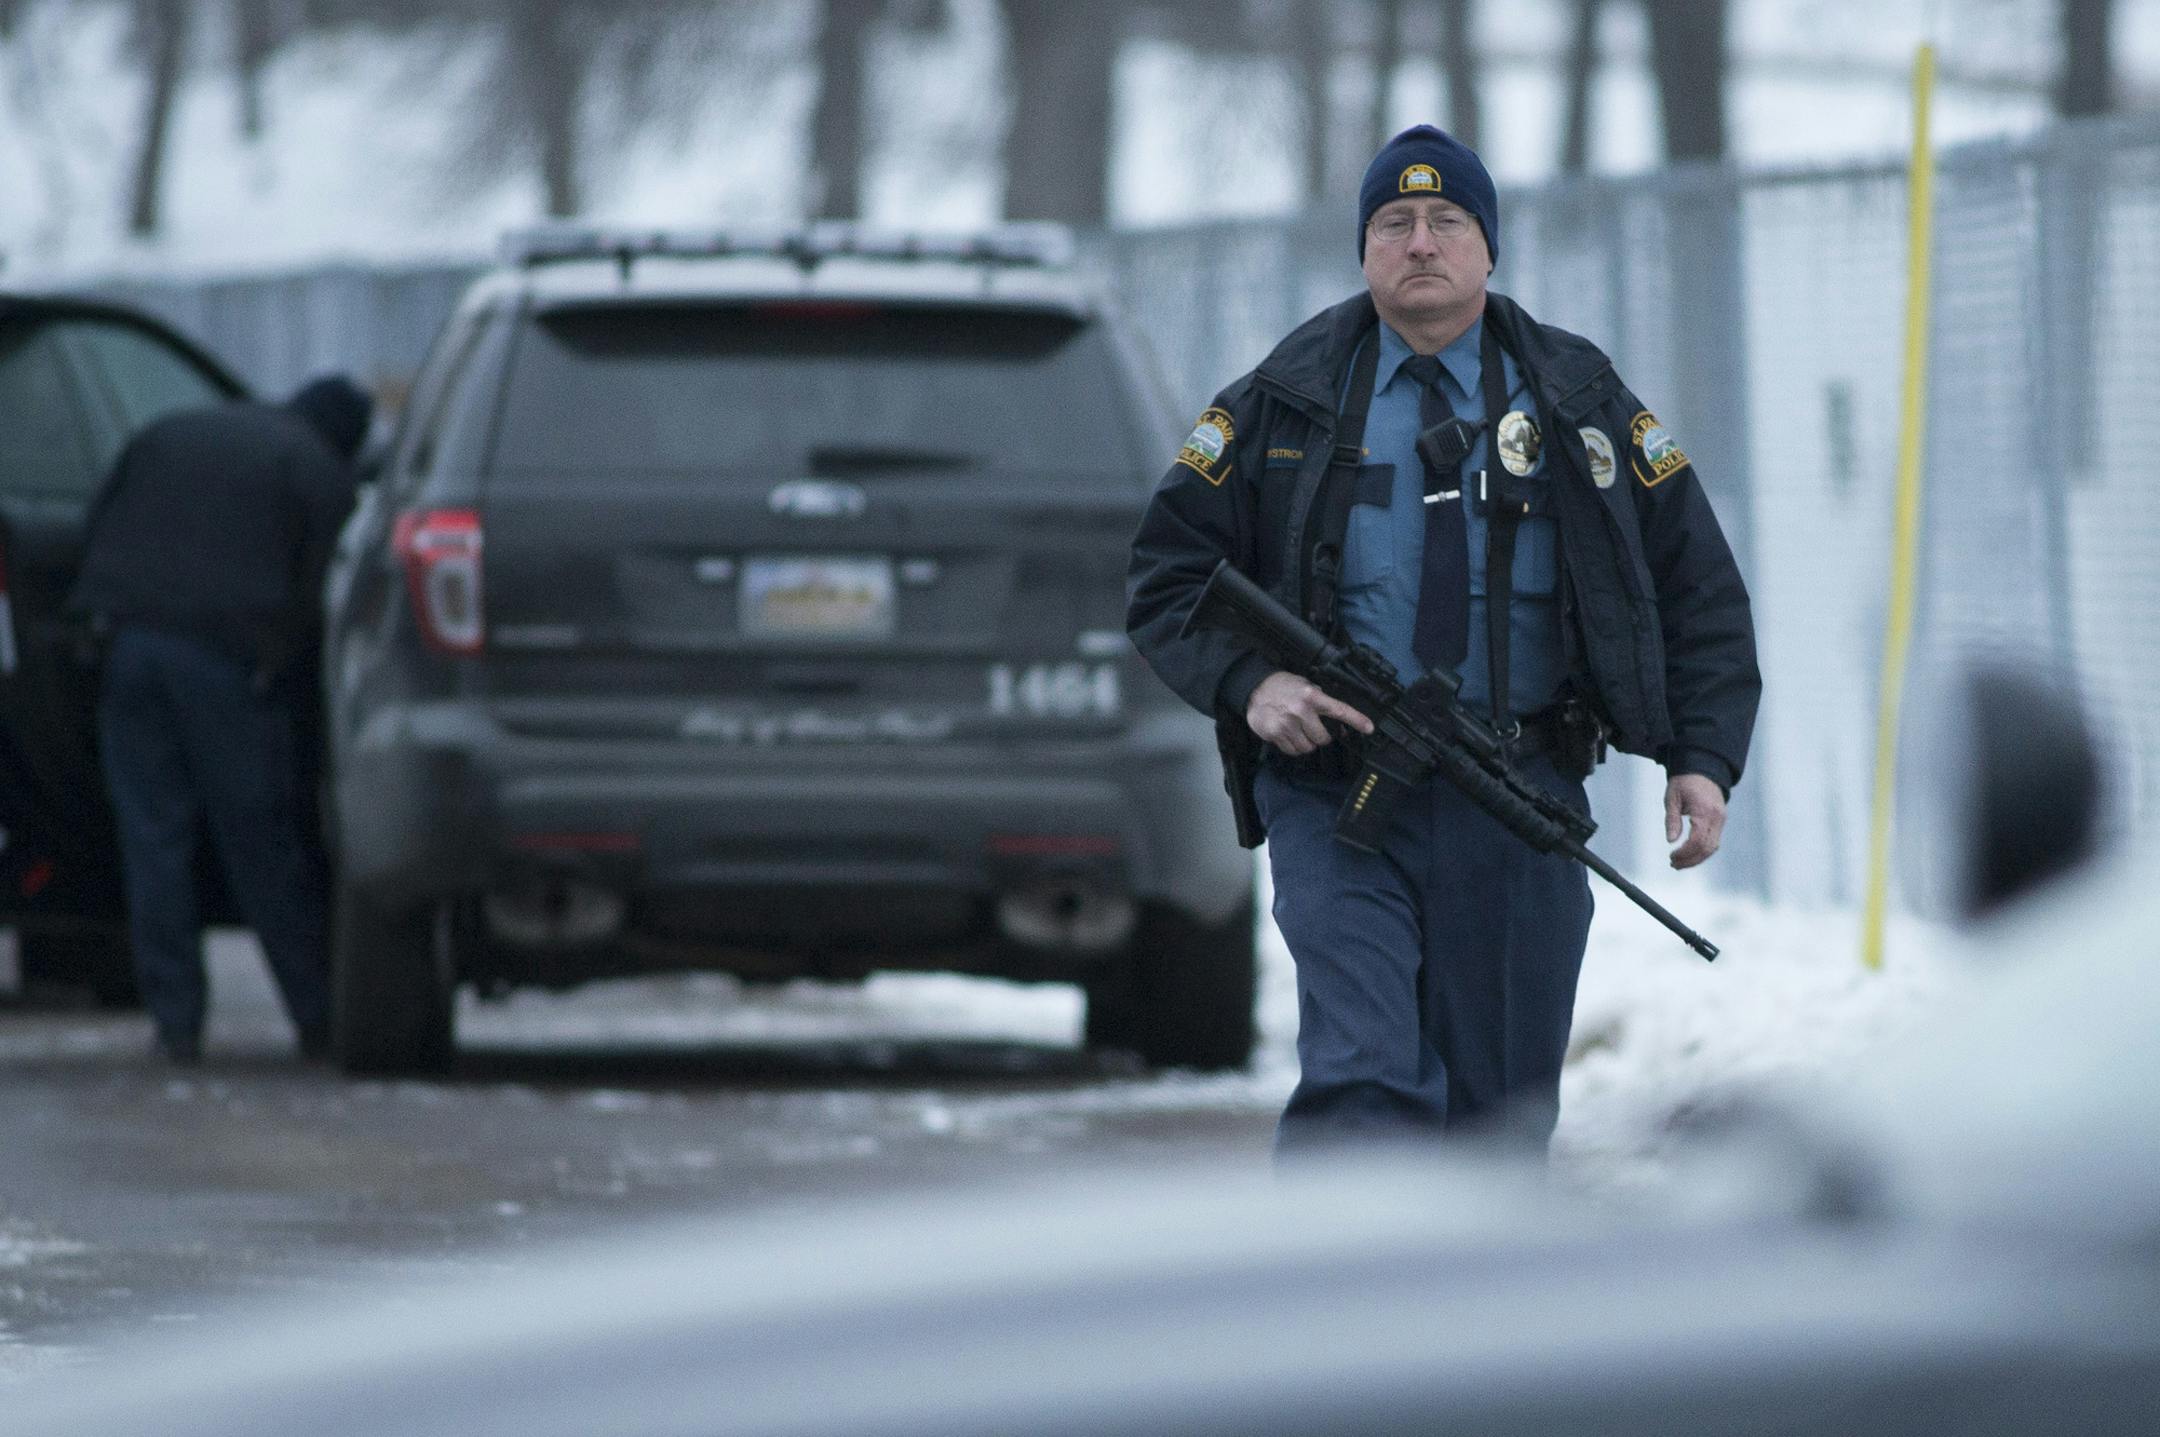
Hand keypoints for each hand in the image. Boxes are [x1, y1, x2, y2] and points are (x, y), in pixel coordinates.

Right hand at [1245, 671, 1373, 756]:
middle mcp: (1301, 710)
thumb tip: (1338, 722)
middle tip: (1313, 729)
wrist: (1255, 688)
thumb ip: (1320, 701)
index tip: (1369, 728)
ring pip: (1308, 747)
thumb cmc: (1284, 687)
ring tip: (1298, 731)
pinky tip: (1288, 735)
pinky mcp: (1275, 734)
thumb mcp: (1305, 686)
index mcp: (1312, 696)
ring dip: (1306, 743)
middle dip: (1321, 737)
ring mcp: (1287, 724)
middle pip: (1323, 738)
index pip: (1339, 710)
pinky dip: (1293, 747)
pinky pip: (1292, 750)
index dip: (1356, 720)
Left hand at [1664, 773, 1725, 869]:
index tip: (1671, 857)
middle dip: (1691, 860)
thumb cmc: (1684, 782)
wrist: (1703, 768)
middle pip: (1707, 847)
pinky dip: (1702, 851)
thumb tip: (1671, 841)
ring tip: (1679, 863)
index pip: (1698, 840)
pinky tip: (1689, 855)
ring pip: (1713, 847)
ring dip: (1697, 858)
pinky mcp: (1720, 821)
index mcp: (1704, 811)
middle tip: (1673, 864)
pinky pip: (1714, 841)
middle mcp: (1717, 817)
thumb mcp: (1672, 798)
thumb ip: (1672, 820)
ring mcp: (1721, 820)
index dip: (1685, 853)